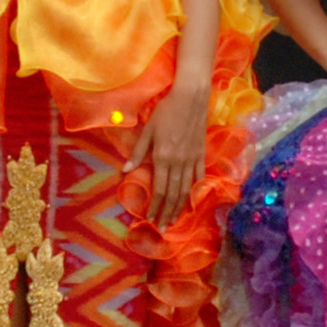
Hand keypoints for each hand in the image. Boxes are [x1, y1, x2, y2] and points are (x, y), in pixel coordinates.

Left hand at [136, 81, 208, 225]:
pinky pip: (199, 177)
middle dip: (167, 213)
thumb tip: (125, 171)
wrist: (190, 98)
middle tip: (163, 228)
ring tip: (176, 220)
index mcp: (163, 158)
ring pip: (186, 190)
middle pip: (173, 195)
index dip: (155, 207)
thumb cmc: (165, 111)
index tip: (151, 220)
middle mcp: (178, 163)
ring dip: (180, 207)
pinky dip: (196, 191)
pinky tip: (193, 201)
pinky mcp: (201, 155)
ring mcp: (191, 160)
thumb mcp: (147, 130)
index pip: (158, 190)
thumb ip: (138, 152)